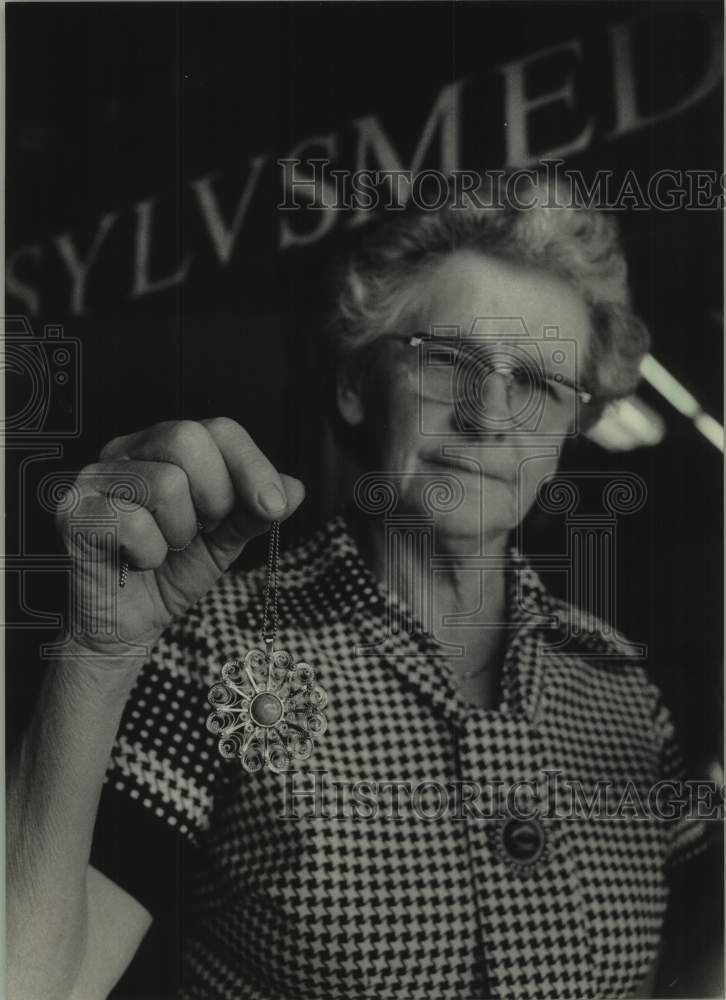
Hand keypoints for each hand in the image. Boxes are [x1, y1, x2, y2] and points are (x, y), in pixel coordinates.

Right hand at [57, 418, 304, 659]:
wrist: (127, 627)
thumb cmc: (171, 573)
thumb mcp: (226, 540)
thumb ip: (256, 512)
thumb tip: (295, 488)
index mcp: (163, 447)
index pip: (219, 428)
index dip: (253, 465)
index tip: (273, 506)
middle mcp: (125, 451)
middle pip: (188, 438)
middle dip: (215, 495)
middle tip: (204, 530)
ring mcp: (93, 478)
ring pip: (166, 485)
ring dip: (181, 534)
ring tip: (166, 548)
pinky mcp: (73, 513)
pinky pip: (134, 525)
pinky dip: (150, 555)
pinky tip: (137, 562)